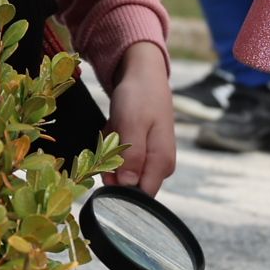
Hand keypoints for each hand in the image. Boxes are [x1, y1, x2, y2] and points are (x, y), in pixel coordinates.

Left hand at [106, 42, 177, 193]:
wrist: (143, 74)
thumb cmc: (139, 96)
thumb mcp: (131, 124)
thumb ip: (131, 157)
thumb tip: (127, 186)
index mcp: (161, 163)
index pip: (139, 196)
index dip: (118, 187)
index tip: (108, 161)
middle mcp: (160, 166)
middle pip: (125, 183)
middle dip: (110, 162)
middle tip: (112, 135)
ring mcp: (151, 158)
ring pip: (119, 169)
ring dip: (109, 149)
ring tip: (115, 127)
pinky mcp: (142, 151)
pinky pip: (118, 157)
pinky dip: (112, 142)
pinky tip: (116, 126)